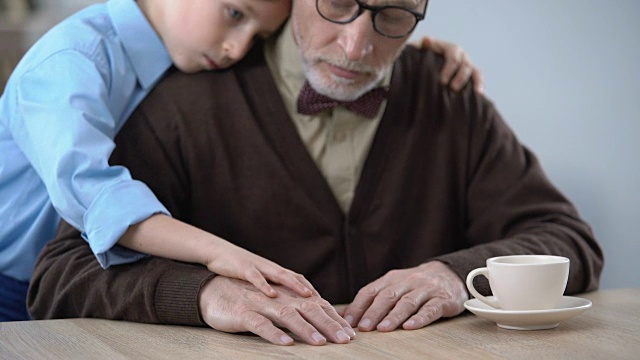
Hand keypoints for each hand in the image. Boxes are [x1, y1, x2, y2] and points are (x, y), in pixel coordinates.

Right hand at [198, 276, 356, 344]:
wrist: (212, 288)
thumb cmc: (246, 297)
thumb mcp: (273, 302)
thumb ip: (294, 309)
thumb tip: (317, 321)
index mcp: (287, 294)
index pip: (317, 305)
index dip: (335, 318)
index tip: (352, 333)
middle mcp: (279, 296)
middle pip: (309, 308)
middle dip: (329, 324)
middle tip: (346, 339)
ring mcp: (261, 302)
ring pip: (287, 314)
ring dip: (305, 328)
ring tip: (320, 343)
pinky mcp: (243, 311)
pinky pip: (260, 323)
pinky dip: (273, 332)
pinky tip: (285, 343)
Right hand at [206, 240, 315, 298]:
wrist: (218, 252)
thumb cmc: (240, 270)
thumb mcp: (259, 281)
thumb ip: (274, 290)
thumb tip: (289, 306)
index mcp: (277, 273)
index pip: (302, 282)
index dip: (316, 295)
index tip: (329, 310)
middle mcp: (272, 269)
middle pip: (297, 280)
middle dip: (311, 293)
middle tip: (325, 305)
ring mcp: (259, 267)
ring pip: (281, 276)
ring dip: (295, 286)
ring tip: (308, 297)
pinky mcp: (244, 267)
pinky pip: (256, 277)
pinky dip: (265, 286)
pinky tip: (272, 295)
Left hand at [341, 261, 467, 331]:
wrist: (450, 274)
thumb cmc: (416, 285)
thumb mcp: (395, 286)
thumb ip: (373, 298)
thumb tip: (345, 315)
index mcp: (392, 278)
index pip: (371, 291)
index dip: (359, 305)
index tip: (348, 321)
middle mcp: (407, 281)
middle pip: (388, 296)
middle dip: (374, 312)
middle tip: (364, 327)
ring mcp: (425, 290)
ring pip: (407, 302)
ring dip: (394, 316)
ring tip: (383, 329)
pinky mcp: (442, 299)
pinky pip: (430, 309)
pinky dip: (419, 318)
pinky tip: (410, 327)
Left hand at [416, 36, 484, 93]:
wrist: (423, 67)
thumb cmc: (420, 59)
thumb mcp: (419, 51)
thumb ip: (423, 46)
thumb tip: (427, 40)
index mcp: (450, 49)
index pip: (454, 56)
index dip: (450, 68)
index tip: (443, 81)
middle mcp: (461, 56)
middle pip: (466, 65)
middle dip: (461, 77)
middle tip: (453, 88)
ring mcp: (467, 66)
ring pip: (476, 72)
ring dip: (477, 82)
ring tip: (476, 94)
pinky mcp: (469, 77)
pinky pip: (478, 80)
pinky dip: (480, 87)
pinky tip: (479, 96)